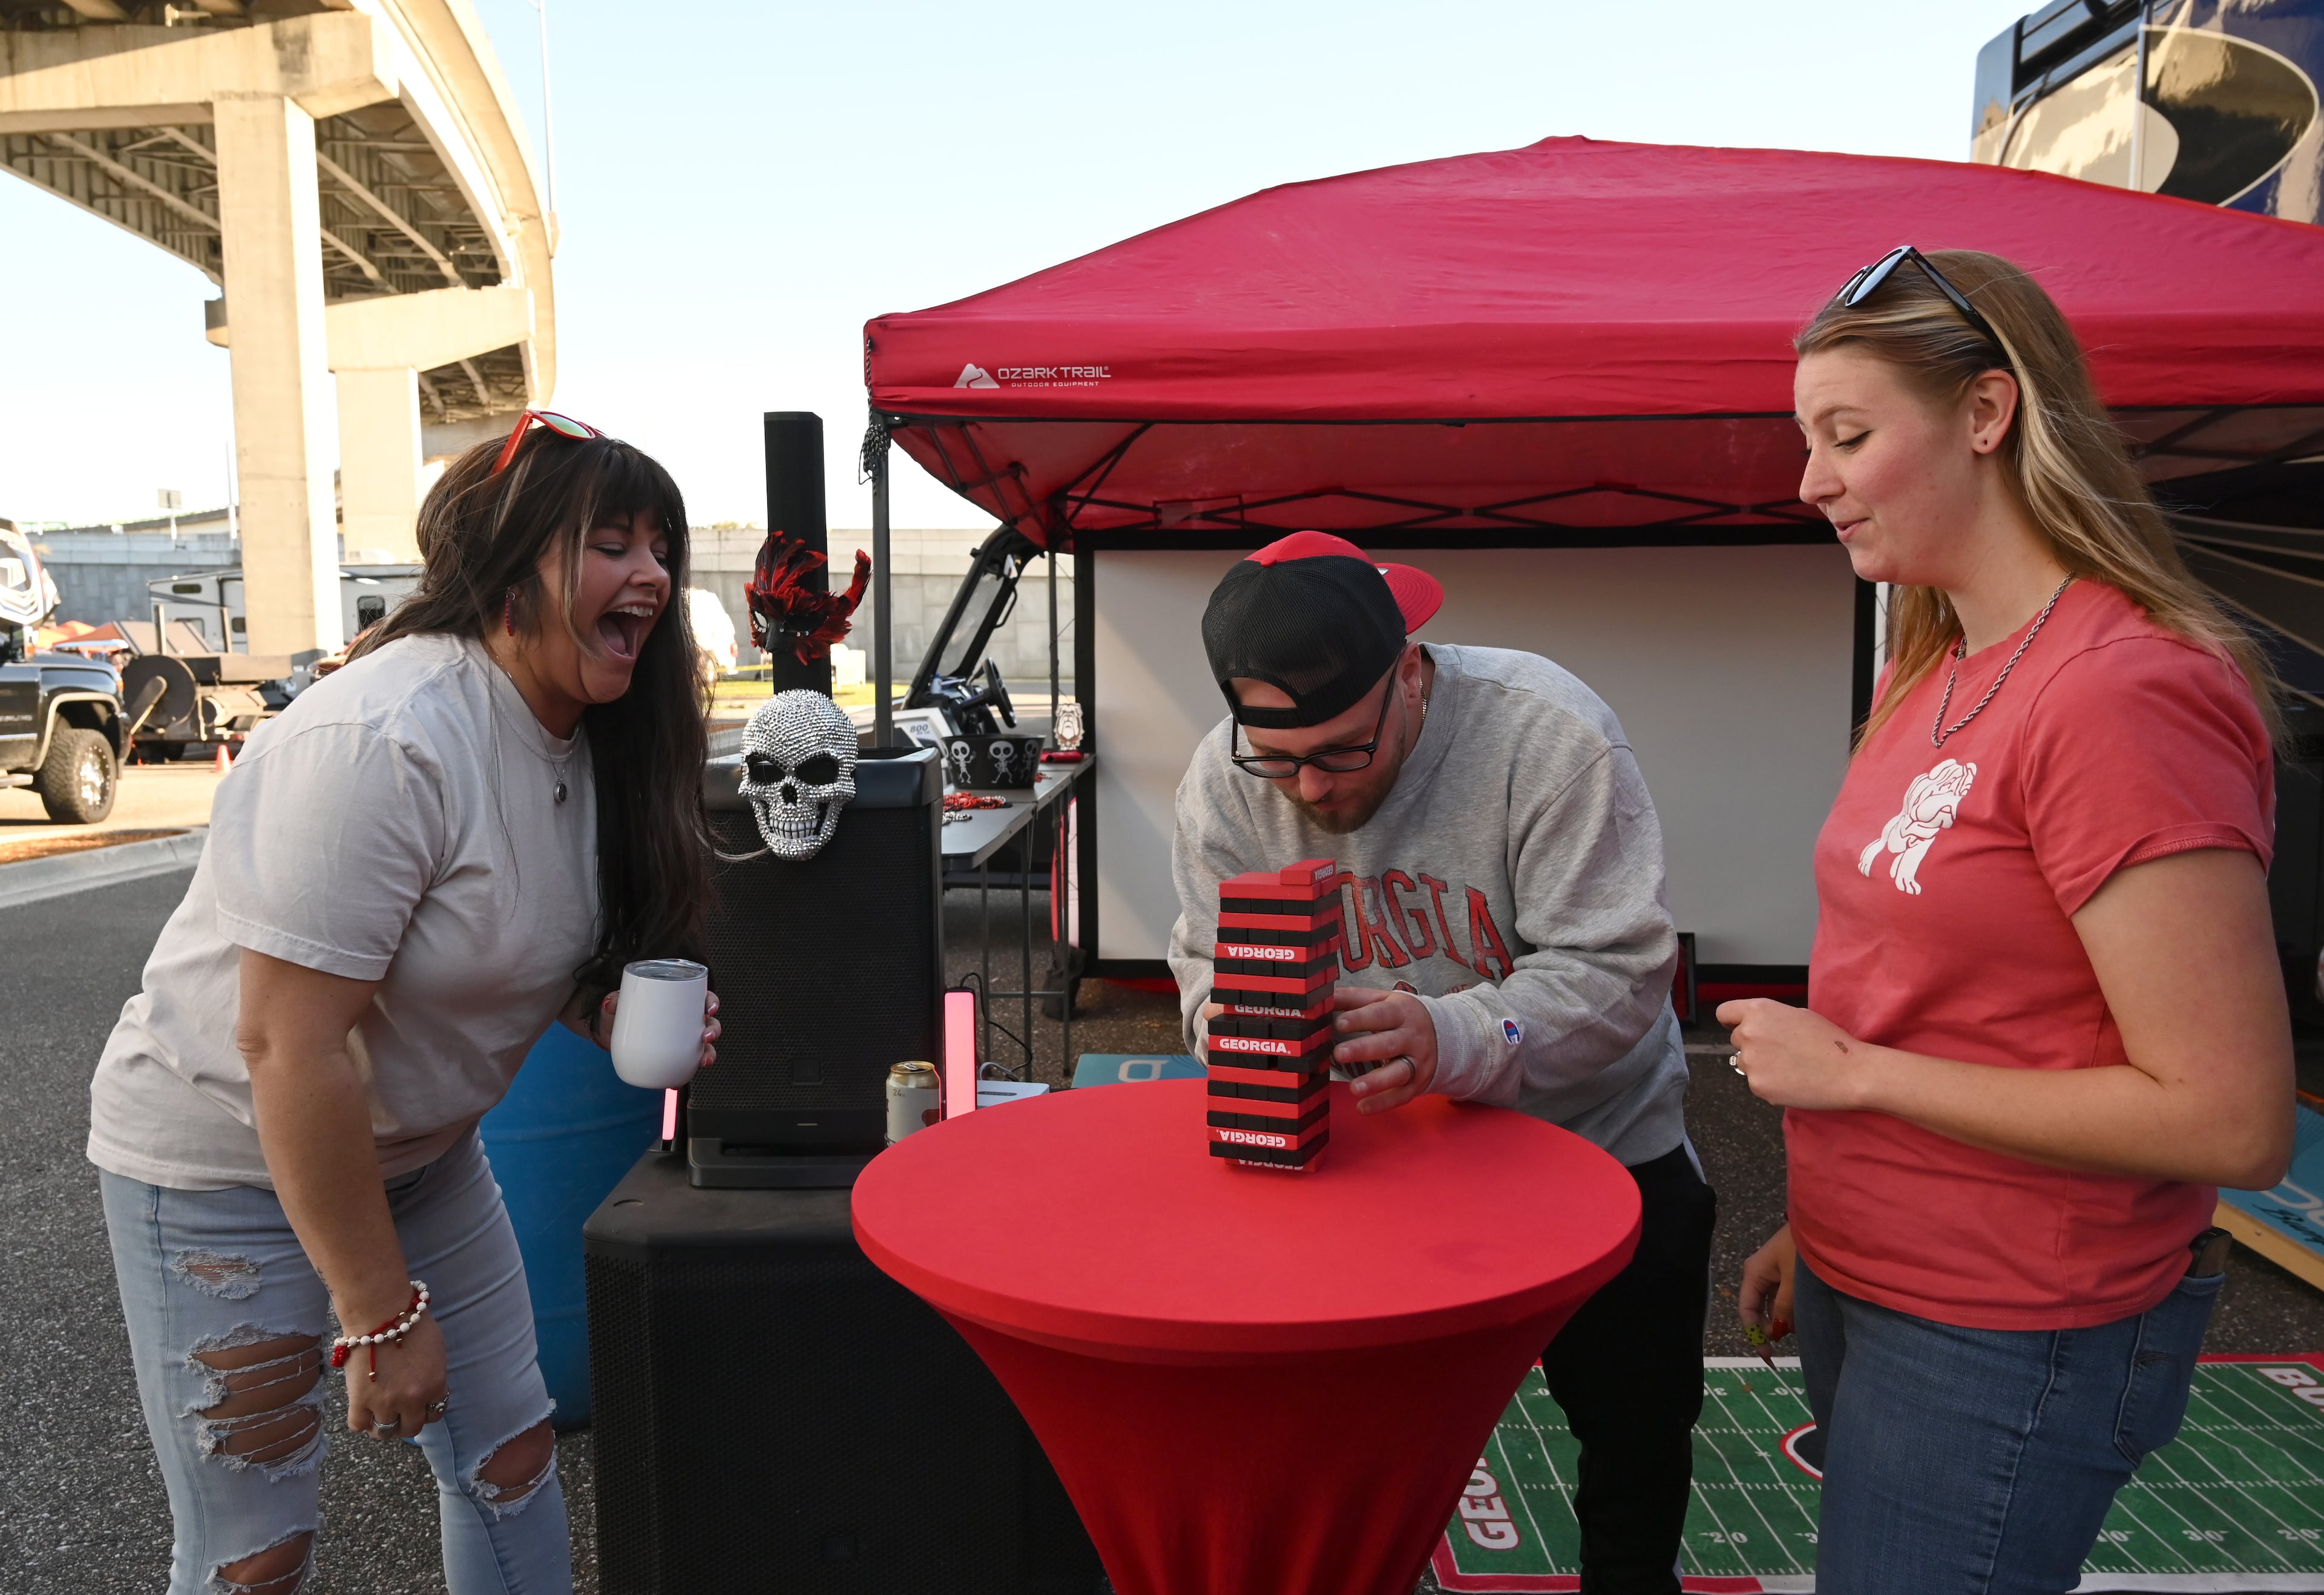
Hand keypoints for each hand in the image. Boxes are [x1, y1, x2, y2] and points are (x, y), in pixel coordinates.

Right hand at [338, 1298, 448, 1439]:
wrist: (380, 1314)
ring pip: (385, 1432)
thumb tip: (426, 1388)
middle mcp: (413, 1399)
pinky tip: (363, 1412)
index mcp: (436, 1385)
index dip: (426, 1410)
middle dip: (406, 1421)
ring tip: (379, 1415)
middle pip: (411, 1428)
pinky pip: (358, 1425)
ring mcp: (385, 1402)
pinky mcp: (360, 1400)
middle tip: (399, 1412)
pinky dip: (362, 1422)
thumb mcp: (436, 1351)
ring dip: (384, 1425)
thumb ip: (433, 1375)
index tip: (419, 1406)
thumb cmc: (411, 1324)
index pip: (435, 1413)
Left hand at [600, 987, 721, 1069]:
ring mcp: (681, 1041)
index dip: (712, 1003)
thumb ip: (616, 1000)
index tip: (710, 1008)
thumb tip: (611, 1002)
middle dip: (714, 1031)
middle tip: (706, 1037)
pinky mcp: (672, 1058)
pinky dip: (683, 1076)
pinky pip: (684, 1068)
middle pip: (709, 1024)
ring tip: (704, 1061)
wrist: (612, 1032)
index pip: (703, 999)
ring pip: (704, 1047)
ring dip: (709, 1055)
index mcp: (680, 1002)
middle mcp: (686, 1022)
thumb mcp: (620, 1003)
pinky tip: (677, 1083)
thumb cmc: (623, 1011)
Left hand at [1331, 987, 1438, 1113]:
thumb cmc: (1401, 1016)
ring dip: (1376, 1082)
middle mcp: (1412, 1037)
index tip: (1339, 1023)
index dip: (1360, 1019)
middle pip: (1388, 1044)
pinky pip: (1402, 1095)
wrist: (1446, 1034)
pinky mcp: (1418, 1083)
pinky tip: (1362, 1108)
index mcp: (1401, 1012)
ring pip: (1398, 1072)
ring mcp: (1417, 1062)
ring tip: (1353, 1088)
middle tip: (1339, 1053)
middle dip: (1364, 1049)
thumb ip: (1354, 999)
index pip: (1380, 1015)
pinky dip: (1383, 1103)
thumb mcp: (1383, 1000)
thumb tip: (1322, 997)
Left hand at [1715, 998, 1873, 1110]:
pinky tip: (1792, 1081)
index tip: (1737, 1026)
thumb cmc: (1829, 1041)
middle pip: (1736, 1039)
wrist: (1848, 1072)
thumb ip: (1770, 1019)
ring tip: (1790, 1067)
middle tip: (1781, 1051)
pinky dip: (1769, 1083)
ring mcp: (1751, 1061)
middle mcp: (1748, 1033)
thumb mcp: (1797, 1015)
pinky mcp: (1757, 1085)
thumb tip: (1755, 1027)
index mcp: (1759, 1011)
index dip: (1732, 1020)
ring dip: (1759, 1065)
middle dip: (1752, 1044)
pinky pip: (1756, 1082)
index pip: (1724, 1013)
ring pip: (1745, 1062)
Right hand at [1739, 1224, 1796, 1345]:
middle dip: (1768, 1327)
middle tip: (1784, 1343)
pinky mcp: (1785, 1270)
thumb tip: (1777, 1330)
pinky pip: (1782, 1295)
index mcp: (1754, 1273)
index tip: (1767, 1354)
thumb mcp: (1793, 1281)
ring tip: (1797, 1330)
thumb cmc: (1802, 1249)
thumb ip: (1783, 1307)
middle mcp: (1759, 1273)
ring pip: (1771, 1302)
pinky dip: (1789, 1308)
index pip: (1746, 1309)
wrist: (1821, 1223)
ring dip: (1781, 1318)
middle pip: (1757, 1307)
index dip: (1754, 1333)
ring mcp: (1772, 1271)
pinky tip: (1801, 1316)